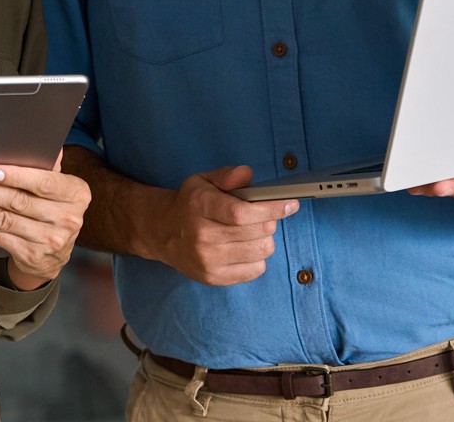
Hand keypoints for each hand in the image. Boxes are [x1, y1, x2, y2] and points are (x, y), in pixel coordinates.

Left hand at [0, 153, 90, 289]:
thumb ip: (47, 166)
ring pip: (2, 220)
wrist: (55, 254)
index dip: (17, 176)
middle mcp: (67, 219)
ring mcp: (50, 241)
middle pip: (18, 202)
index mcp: (76, 194)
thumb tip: (38, 140)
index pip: (44, 183)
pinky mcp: (31, 256)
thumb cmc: (52, 207)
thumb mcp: (59, 187)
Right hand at [150, 165, 297, 286]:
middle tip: (265, 215)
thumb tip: (247, 174)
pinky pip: (255, 270)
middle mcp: (202, 235)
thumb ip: (227, 175)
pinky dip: (258, 257)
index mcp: (200, 206)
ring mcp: (208, 260)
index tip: (290, 204)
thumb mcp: (203, 180)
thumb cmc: (190, 204)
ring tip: (254, 231)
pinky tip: (245, 247)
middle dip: (270, 220)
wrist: (162, 233)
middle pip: (256, 232)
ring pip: (260, 251)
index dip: (271, 209)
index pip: (242, 212)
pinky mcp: (214, 278)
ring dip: (265, 239)